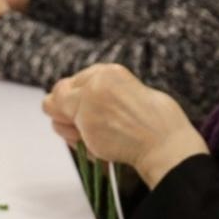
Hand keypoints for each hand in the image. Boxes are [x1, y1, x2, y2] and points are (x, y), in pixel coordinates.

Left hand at [41, 64, 203, 185]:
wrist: (165, 144)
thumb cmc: (156, 123)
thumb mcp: (129, 94)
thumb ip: (103, 95)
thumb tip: (74, 103)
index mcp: (109, 72)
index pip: (77, 80)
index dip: (78, 96)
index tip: (87, 109)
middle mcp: (94, 84)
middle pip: (59, 91)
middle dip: (62, 108)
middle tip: (77, 124)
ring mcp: (87, 105)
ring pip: (53, 110)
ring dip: (65, 124)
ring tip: (89, 136)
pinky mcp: (85, 127)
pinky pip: (65, 132)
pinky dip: (74, 141)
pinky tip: (94, 146)